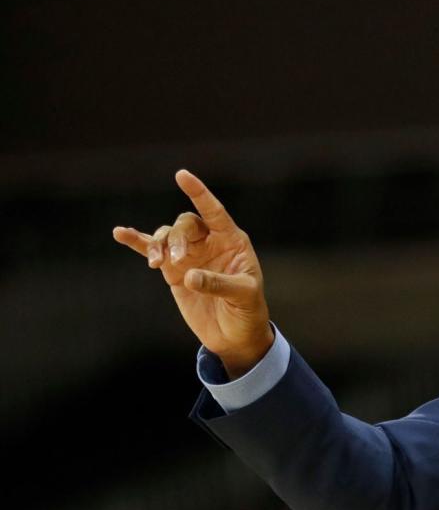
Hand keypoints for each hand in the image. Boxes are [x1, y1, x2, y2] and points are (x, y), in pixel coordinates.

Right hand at [113, 170, 273, 378]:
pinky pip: (152, 250)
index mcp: (232, 241)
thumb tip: (189, 275)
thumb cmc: (247, 310)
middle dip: (176, 238)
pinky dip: (137, 241)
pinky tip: (120, 233)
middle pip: (185, 225)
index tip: (181, 175)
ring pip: (167, 236)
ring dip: (157, 245)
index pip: (214, 211)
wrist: (234, 334)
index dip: (199, 193)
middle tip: (174, 261)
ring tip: (155, 263)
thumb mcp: (243, 296)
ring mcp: (189, 255)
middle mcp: (209, 242)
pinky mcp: (173, 270)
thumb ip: (218, 283)